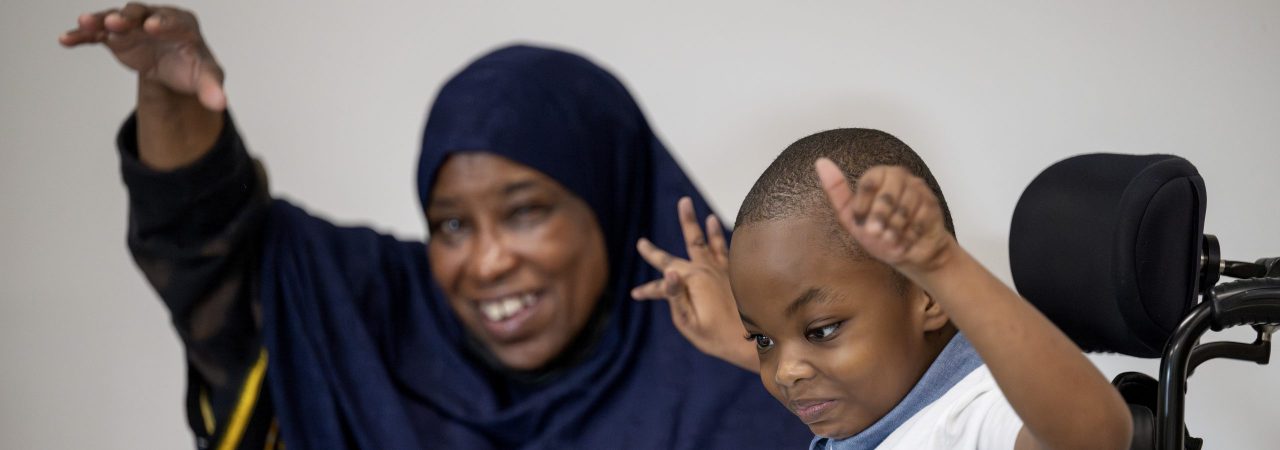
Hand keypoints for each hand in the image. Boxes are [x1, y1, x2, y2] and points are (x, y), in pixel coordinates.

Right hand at [59, 3, 225, 110]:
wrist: (177, 70)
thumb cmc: (195, 68)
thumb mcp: (207, 77)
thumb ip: (212, 88)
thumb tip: (221, 104)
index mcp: (182, 24)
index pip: (172, 20)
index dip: (163, 23)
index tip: (153, 27)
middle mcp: (155, 18)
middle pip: (140, 13)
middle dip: (128, 17)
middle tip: (116, 22)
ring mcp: (133, 26)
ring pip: (114, 18)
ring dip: (100, 20)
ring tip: (84, 23)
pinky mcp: (116, 36)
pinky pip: (97, 34)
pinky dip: (82, 36)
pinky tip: (65, 40)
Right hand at [632, 197, 757, 371]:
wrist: (756, 339)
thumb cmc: (719, 336)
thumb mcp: (689, 322)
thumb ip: (676, 296)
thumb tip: (668, 271)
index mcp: (692, 281)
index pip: (662, 284)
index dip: (648, 290)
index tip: (636, 294)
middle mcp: (706, 269)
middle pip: (687, 244)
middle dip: (673, 234)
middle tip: (667, 217)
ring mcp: (722, 269)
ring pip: (708, 240)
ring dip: (699, 224)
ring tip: (695, 208)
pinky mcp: (736, 273)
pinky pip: (726, 248)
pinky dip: (720, 235)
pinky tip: (719, 226)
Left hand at [815, 159, 956, 280]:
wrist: (908, 254)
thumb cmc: (878, 235)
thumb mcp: (851, 218)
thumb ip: (836, 191)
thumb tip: (821, 162)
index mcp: (878, 175)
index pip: (870, 181)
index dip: (864, 204)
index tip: (860, 220)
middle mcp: (899, 176)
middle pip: (888, 193)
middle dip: (880, 218)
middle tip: (876, 233)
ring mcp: (918, 189)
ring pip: (906, 206)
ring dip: (895, 228)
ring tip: (891, 239)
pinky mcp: (932, 204)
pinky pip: (921, 216)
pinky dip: (910, 232)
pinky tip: (907, 238)